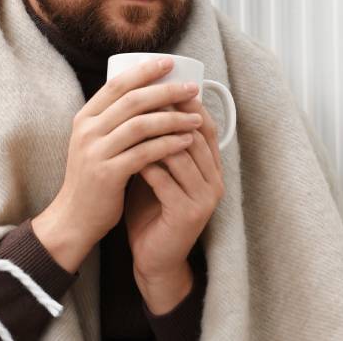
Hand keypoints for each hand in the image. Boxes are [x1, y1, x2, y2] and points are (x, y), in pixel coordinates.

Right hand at [32, 57, 204, 272]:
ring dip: (173, 118)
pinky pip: (145, 153)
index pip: (116, 84)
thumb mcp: (95, 143)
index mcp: (85, 118)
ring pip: (141, 125)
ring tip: (196, 117)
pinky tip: (187, 141)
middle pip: (132, 101)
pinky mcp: (108, 174)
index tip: (169, 63)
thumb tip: (150, 93)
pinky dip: (169, 144)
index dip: (144, 71)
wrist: (75, 218)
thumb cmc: (94, 178)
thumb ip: (113, 120)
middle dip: (166, 91)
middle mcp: (87, 131)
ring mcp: (95, 152)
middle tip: (192, 89)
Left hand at [125, 93, 223, 307]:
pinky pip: (166, 181)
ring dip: (154, 136)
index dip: (186, 102)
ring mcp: (205, 198)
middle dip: (167, 113)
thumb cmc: (153, 210)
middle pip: (194, 134)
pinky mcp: (188, 214)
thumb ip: (159, 143)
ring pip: (181, 154)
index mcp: (211, 167)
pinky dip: (147, 165)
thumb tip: (142, 102)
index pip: (205, 125)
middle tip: (140, 98)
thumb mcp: (159, 171)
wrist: (154, 258)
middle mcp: (215, 180)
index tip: (160, 84)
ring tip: (130, 123)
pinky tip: (128, 156)